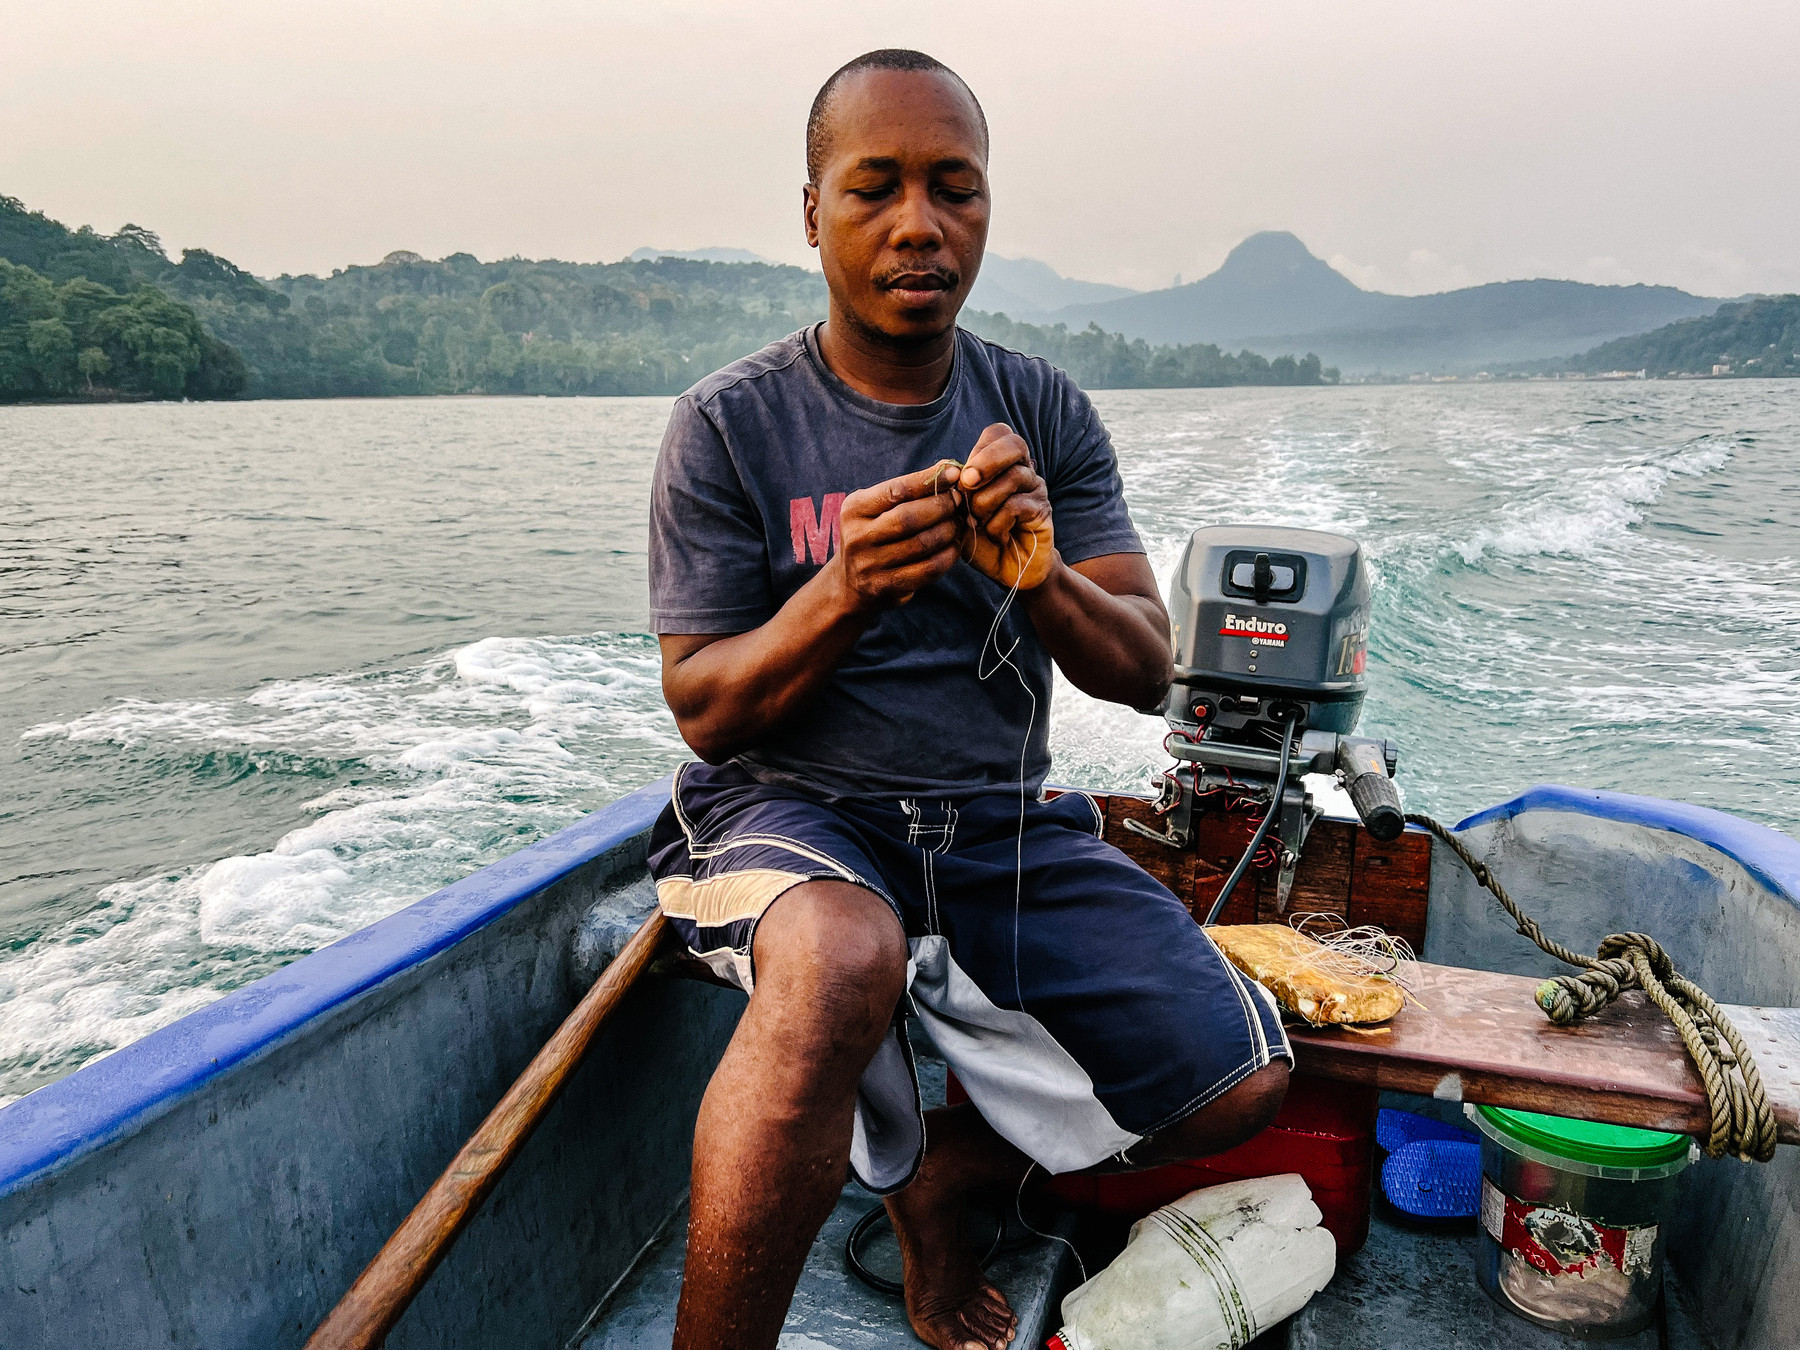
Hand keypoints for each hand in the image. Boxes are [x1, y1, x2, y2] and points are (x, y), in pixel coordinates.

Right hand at [833, 463, 964, 610]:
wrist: (850, 584)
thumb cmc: (872, 535)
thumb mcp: (876, 508)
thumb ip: (907, 490)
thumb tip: (948, 467)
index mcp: (854, 509)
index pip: (895, 490)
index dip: (928, 481)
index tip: (954, 473)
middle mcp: (857, 537)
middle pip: (909, 518)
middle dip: (941, 506)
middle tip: (958, 500)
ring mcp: (870, 565)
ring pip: (922, 544)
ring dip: (949, 531)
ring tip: (960, 522)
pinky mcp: (885, 587)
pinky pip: (927, 569)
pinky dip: (947, 556)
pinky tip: (955, 546)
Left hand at [954, 424, 1055, 589]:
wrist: (1007, 570)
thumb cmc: (982, 539)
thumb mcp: (960, 513)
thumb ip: (957, 492)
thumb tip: (957, 473)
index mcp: (1003, 464)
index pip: (999, 433)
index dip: (981, 448)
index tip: (962, 476)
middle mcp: (1024, 471)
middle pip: (1015, 444)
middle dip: (987, 461)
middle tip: (968, 484)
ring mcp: (1036, 489)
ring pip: (1013, 477)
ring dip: (986, 502)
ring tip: (978, 522)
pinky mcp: (1043, 510)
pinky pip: (1016, 506)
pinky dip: (997, 523)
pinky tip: (996, 536)